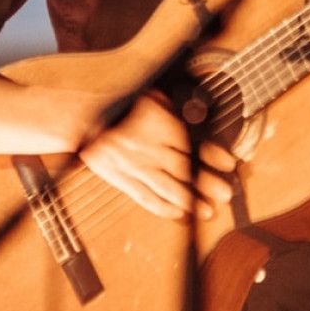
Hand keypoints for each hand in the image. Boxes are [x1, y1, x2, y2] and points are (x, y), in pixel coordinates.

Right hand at [79, 92, 236, 219]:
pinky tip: (178, 214)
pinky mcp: (121, 180)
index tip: (229, 164)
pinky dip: (163, 208)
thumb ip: (175, 108)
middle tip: (225, 194)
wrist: (80, 116)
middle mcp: (149, 148)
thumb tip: (200, 114)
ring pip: (167, 188)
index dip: (213, 155)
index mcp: (159, 126)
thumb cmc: (118, 103)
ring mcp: (135, 167)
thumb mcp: (152, 96)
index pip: (193, 142)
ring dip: (190, 201)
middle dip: (207, 183)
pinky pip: (145, 198)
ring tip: (207, 211)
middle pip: (185, 169)